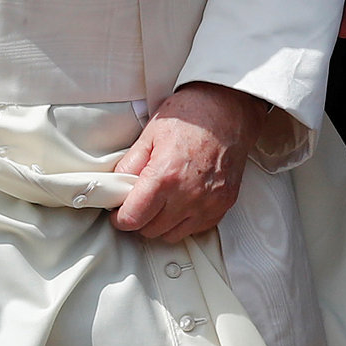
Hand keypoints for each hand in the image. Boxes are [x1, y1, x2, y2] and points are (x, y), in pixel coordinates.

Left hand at [109, 81, 264, 241]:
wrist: (229, 110)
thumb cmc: (192, 117)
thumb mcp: (150, 134)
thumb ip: (130, 165)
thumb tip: (116, 187)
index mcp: (165, 176)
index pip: (133, 218)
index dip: (120, 218)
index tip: (118, 212)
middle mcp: (188, 195)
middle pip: (151, 230)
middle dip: (139, 219)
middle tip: (139, 201)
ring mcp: (208, 203)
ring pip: (172, 235)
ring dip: (161, 223)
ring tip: (160, 202)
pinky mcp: (223, 205)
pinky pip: (196, 229)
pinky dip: (184, 221)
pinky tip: (181, 202)